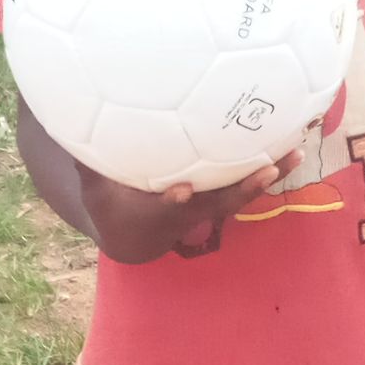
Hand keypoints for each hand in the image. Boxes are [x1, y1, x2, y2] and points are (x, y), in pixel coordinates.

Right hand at [77, 148, 301, 264]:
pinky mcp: (220, 200)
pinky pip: (246, 183)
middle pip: (219, 203)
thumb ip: (88, 160)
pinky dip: (268, 166)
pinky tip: (291, 142)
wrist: (134, 239)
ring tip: (296, 150)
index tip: (180, 191)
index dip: (173, 203)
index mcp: (156, 213)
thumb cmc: (111, 206)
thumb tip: (67, 125)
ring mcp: (208, 209)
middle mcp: (188, 214)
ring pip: (241, 193)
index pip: (166, 209)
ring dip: (269, 175)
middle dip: (243, 188)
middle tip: (267, 168)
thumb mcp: (95, 187)